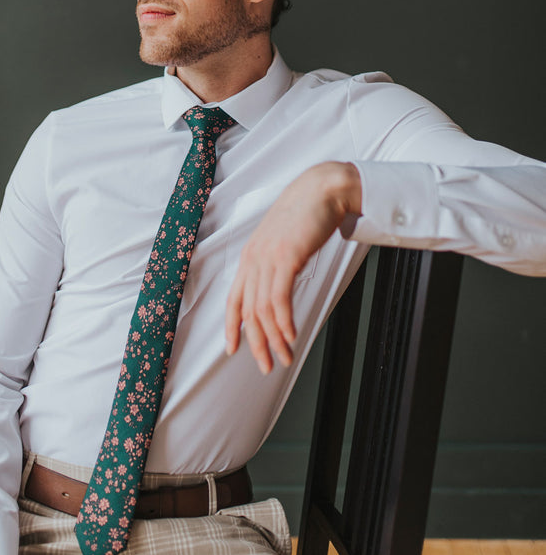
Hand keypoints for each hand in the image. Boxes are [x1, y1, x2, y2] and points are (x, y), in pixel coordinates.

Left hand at [225, 162, 361, 374]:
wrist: (323, 189)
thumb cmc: (306, 214)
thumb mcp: (283, 240)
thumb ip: (275, 262)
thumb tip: (278, 285)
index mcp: (250, 256)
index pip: (234, 298)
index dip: (231, 326)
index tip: (232, 349)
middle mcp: (254, 259)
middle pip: (248, 311)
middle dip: (256, 343)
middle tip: (267, 365)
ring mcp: (268, 257)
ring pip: (264, 310)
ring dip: (274, 339)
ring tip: (285, 357)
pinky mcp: (286, 257)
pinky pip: (279, 299)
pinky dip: (284, 323)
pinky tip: (291, 336)